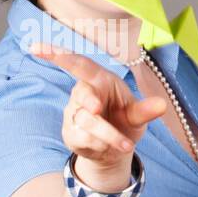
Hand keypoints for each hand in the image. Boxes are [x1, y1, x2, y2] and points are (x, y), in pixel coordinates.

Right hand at [28, 43, 166, 189]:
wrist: (116, 148)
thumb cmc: (125, 121)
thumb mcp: (137, 116)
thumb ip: (145, 110)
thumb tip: (162, 105)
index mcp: (100, 80)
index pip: (78, 64)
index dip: (58, 55)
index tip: (35, 47)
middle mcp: (83, 94)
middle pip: (84, 98)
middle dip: (92, 105)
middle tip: (98, 110)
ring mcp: (74, 113)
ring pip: (86, 122)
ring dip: (109, 136)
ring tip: (126, 145)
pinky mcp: (70, 132)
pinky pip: (82, 138)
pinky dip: (100, 145)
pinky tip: (108, 147)